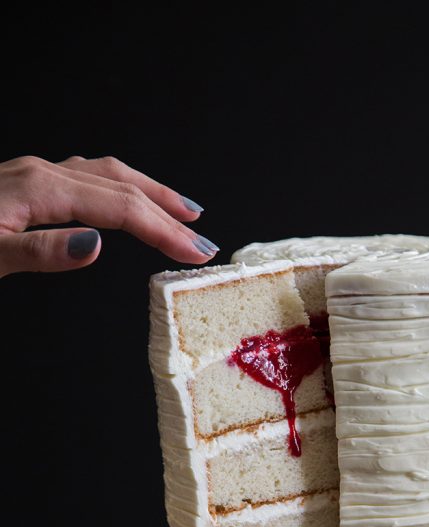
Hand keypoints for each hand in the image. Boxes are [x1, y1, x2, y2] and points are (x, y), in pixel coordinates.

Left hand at [0, 155, 218, 275]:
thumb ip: (41, 252)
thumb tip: (96, 243)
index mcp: (40, 189)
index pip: (119, 207)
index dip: (163, 231)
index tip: (196, 255)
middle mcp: (43, 173)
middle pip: (122, 183)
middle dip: (169, 210)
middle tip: (204, 240)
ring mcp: (35, 174)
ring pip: (108, 174)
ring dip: (151, 192)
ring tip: (183, 212)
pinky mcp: (29, 184)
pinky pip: (89, 177)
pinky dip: (121, 189)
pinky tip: (125, 202)